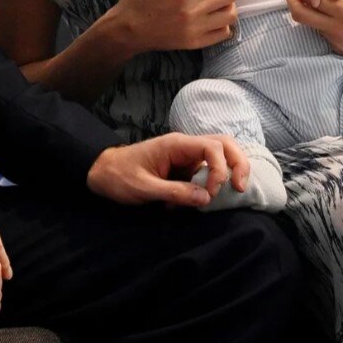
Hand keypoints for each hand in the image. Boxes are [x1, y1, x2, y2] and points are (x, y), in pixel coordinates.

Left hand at [86, 132, 248, 206]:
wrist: (103, 173)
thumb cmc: (119, 177)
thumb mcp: (144, 188)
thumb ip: (175, 192)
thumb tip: (206, 198)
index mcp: (176, 144)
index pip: (212, 147)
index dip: (220, 168)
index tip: (212, 193)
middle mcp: (185, 147)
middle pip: (223, 144)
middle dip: (237, 163)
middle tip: (240, 188)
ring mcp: (186, 157)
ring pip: (219, 155)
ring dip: (230, 170)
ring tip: (234, 190)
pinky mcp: (184, 168)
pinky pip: (208, 170)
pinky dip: (214, 183)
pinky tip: (207, 198)